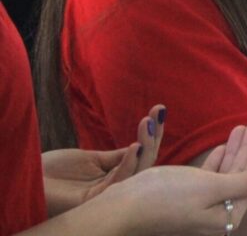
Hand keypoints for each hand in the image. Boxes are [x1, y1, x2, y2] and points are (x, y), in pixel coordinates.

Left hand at [42, 105, 167, 214]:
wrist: (23, 178)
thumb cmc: (51, 171)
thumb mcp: (90, 159)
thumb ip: (115, 158)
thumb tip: (140, 147)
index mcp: (112, 179)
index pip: (140, 157)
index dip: (151, 134)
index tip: (159, 110)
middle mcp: (112, 189)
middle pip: (144, 164)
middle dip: (153, 137)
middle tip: (158, 112)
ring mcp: (104, 196)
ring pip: (137, 173)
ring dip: (146, 146)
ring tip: (147, 123)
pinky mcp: (93, 201)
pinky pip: (118, 182)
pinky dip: (129, 163)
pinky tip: (134, 146)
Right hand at [103, 122, 246, 235]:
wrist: (120, 209)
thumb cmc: (164, 197)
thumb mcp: (209, 187)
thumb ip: (244, 182)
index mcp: (225, 218)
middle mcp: (215, 217)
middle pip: (240, 177)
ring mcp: (200, 210)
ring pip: (225, 175)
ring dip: (234, 150)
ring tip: (243, 127)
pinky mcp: (185, 202)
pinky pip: (209, 178)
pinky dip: (218, 161)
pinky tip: (223, 146)